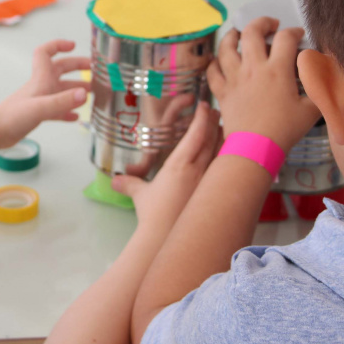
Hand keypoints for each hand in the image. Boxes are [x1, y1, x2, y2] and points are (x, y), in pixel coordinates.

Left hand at [0, 39, 90, 148]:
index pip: (46, 52)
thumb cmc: (12, 117)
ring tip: (92, 94)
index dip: (58, 45)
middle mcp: (41, 86)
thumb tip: (84, 94)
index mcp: (40, 79)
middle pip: (60, 69)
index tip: (73, 45)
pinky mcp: (39, 114)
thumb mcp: (39, 108)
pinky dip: (68, 111)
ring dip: (76, 90)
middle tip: (93, 70)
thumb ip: (62, 101)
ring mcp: (41, 100)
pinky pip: (57, 109)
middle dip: (77, 67)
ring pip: (62, 90)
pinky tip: (76, 117)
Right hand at [111, 102, 221, 231]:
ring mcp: (207, 183)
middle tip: (216, 112)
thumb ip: (130, 184)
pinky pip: (222, 171)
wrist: (166, 237)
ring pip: (221, 154)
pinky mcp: (211, 194)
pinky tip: (227, 157)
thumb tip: (115, 181)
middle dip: (215, 123)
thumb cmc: (153, 214)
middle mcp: (197, 171)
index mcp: (179, 165)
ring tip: (223, 129)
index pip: (196, 135)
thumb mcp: (140, 196)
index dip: (202, 118)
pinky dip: (226, 159)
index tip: (205, 106)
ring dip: (223, 139)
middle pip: (212, 140)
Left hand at [207, 17, 319, 151]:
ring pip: (226, 47)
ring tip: (238, 33)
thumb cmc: (283, 131)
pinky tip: (219, 61)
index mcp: (277, 70)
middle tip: (269, 25)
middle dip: (262, 22)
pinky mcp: (222, 92)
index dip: (294, 31)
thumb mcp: (311, 110)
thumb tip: (329, 79)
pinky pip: (213, 71)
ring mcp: (235, 78)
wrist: (255, 149)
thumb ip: (321, 91)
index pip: (286, 38)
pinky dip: (214, 63)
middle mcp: (253, 68)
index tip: (298, 34)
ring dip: (232, 36)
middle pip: (252, 32)